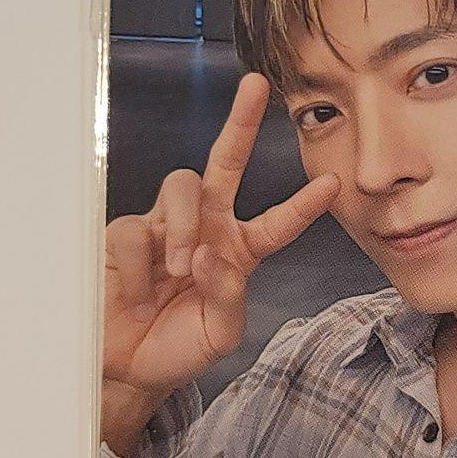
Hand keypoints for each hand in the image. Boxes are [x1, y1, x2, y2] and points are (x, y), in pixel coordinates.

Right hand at [101, 73, 339, 444]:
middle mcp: (204, 227)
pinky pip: (135, 230)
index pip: (278, 222)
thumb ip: (228, 293)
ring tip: (178, 269)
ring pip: (182, 185)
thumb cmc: (179, 347)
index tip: (333, 183)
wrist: (127, 371)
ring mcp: (163, 227)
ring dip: (185, 225)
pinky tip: (139, 293)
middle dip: (240, 122)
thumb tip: (208, 254)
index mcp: (238, 250)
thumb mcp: (220, 331)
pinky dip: (142, 265)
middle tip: (256, 86)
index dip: (304, 205)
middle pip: (225, 161)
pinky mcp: (123, 236)